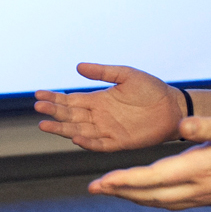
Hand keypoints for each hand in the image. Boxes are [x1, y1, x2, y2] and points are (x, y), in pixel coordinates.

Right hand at [34, 62, 186, 152]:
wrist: (173, 108)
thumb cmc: (151, 89)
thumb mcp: (126, 75)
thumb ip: (103, 72)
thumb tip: (78, 67)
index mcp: (99, 99)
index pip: (71, 100)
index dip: (55, 98)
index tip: (38, 95)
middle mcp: (100, 116)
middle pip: (71, 116)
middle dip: (54, 112)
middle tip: (37, 108)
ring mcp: (108, 130)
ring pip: (79, 130)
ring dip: (63, 128)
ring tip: (45, 125)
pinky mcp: (119, 142)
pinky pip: (99, 144)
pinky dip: (86, 142)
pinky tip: (74, 137)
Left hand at [87, 110, 210, 211]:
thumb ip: (209, 126)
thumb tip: (181, 125)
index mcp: (202, 168)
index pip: (153, 178)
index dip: (124, 181)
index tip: (99, 182)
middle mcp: (201, 188)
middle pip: (152, 195)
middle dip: (121, 191)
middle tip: (94, 188)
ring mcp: (208, 196)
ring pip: (163, 202)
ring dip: (137, 197)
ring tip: (115, 190)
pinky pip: (177, 202)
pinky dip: (156, 199)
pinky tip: (151, 193)